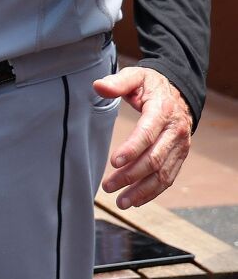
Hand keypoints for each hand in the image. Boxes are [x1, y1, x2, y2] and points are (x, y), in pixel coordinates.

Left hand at [96, 66, 193, 208]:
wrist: (179, 93)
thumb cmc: (151, 86)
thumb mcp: (135, 77)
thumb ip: (117, 82)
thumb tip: (98, 86)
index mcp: (163, 111)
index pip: (147, 133)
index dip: (131, 149)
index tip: (113, 162)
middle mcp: (175, 132)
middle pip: (154, 159)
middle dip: (131, 175)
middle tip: (108, 186)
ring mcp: (180, 146)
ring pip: (163, 174)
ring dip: (142, 190)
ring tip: (121, 201)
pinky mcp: (180, 156)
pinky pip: (169, 177)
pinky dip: (153, 191)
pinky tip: (136, 200)